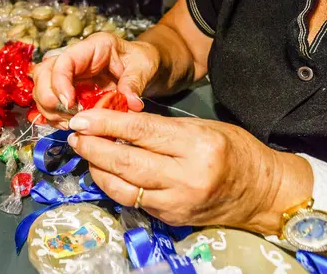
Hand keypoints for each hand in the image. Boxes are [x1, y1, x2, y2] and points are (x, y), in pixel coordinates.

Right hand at [32, 33, 159, 125]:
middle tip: (67, 117)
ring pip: (42, 89)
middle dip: (48, 97)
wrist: (142, 65)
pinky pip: (51, 103)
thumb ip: (135, 83)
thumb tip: (131, 103)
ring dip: (50, 110)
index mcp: (93, 47)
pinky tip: (69, 125)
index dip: (59, 82)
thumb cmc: (142, 60)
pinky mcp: (69, 90)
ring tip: (71, 123)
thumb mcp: (144, 66)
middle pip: (43, 73)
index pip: (64, 60)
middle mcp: (75, 59)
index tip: (68, 104)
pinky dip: (55, 117)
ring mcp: (69, 75)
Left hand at [67, 109, 313, 233]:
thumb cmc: (234, 150)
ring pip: (123, 186)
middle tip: (74, 135)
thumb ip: (159, 128)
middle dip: (93, 147)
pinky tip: (104, 170)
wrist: (262, 191)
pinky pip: (132, 200)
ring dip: (97, 168)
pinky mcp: (171, 217)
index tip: (82, 118)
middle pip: (126, 160)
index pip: (140, 130)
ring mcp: (177, 201)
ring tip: (84, 151)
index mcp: (197, 144)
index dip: (105, 123)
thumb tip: (116, 124)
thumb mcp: (201, 127)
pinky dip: (113, 184)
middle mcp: (186, 176)